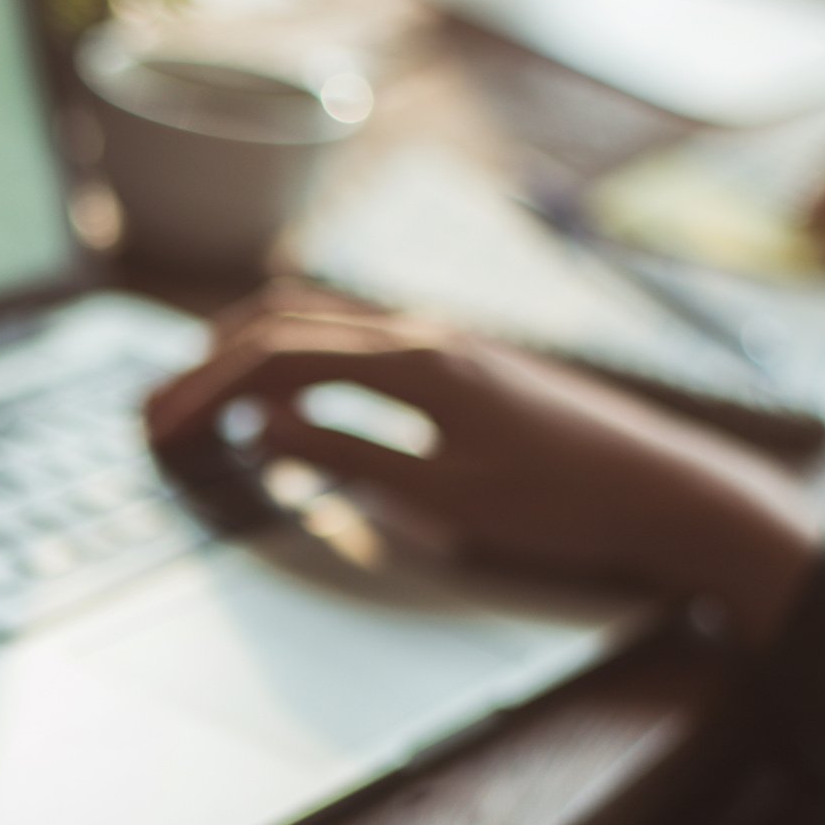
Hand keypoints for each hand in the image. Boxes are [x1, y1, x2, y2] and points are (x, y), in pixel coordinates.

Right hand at [144, 290, 824, 648]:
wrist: (669, 492)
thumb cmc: (566, 505)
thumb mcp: (446, 498)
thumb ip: (350, 456)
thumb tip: (264, 431)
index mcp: (416, 361)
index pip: (277, 355)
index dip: (206, 390)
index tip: (158, 427)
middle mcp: (424, 333)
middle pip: (285, 319)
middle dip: (209, 363)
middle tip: (155, 411)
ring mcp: (444, 342)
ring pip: (319, 321)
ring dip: (249, 354)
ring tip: (202, 401)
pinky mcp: (460, 364)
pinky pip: (355, 343)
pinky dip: (298, 362)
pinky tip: (286, 404)